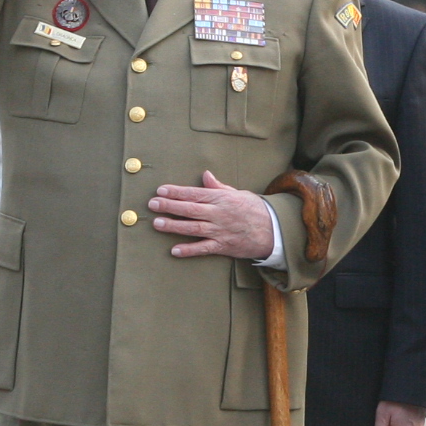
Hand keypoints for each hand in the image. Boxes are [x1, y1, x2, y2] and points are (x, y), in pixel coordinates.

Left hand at [150, 170, 275, 259]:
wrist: (273, 230)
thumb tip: (205, 175)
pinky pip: (204, 248)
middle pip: (190, 209)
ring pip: (193, 228)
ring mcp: (220, 231)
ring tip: (157, 224)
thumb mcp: (238, 194)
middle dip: (169, 206)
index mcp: (221, 199)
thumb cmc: (255, 210)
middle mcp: (218, 214)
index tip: (160, 190)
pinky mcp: (223, 246)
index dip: (176, 192)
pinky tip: (175, 250)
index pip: (194, 193)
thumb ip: (218, 187)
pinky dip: (189, 250)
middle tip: (152, 205)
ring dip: (174, 226)